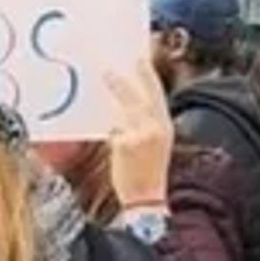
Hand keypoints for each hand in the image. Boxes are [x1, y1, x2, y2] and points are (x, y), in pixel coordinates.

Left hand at [105, 58, 172, 209]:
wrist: (146, 199)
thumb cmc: (146, 174)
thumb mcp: (153, 146)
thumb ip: (143, 127)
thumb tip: (123, 110)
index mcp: (165, 128)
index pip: (158, 96)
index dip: (148, 78)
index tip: (141, 62)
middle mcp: (156, 128)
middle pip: (142, 95)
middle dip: (131, 78)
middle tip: (116, 65)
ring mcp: (141, 134)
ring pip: (126, 106)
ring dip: (116, 89)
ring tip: (104, 76)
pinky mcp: (125, 143)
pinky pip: (113, 127)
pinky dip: (106, 122)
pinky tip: (94, 111)